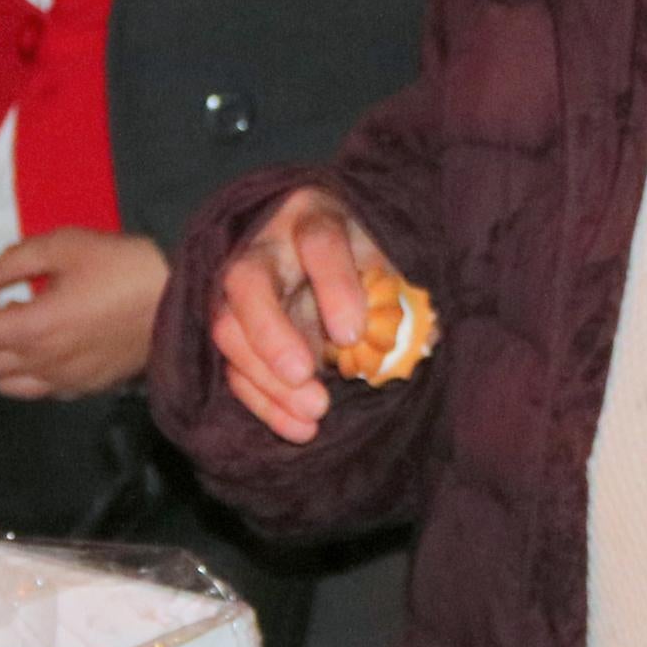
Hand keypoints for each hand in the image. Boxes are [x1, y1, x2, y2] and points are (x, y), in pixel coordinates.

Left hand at [0, 226, 168, 401]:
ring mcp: (62, 383)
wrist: (182, 300)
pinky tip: (40, 337)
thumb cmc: (124, 267)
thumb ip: (12, 261)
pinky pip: (33, 388)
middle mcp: (41, 366)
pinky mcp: (82, 388)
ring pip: (0, 380)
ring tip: (11, 315)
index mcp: (32, 330)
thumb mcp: (63, 245)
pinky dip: (21, 366)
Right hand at [208, 187, 397, 442]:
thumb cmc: (368, 263)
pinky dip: (263, 402)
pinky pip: (231, 367)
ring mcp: (240, 290)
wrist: (329, 265)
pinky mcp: (233, 329)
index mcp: (314, 217)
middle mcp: (267, 248)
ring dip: (266, 378)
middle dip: (271, 333)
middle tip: (304, 374)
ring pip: (227, 327)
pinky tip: (299, 428)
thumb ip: (399, 295)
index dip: (334, 286)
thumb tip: (418, 337)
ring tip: (315, 412)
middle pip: (248, 282)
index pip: (318, 241)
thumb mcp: (390, 263)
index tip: (352, 334)